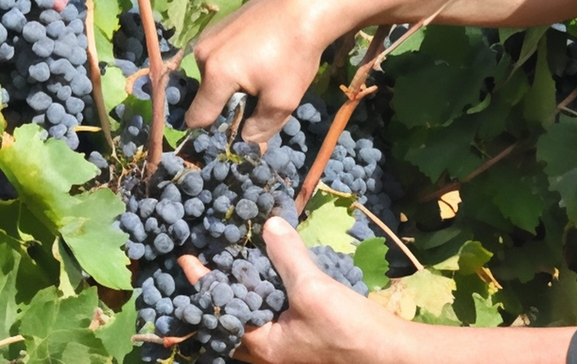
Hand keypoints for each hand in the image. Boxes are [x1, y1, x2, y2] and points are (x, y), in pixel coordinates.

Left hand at [180, 217, 408, 363]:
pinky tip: (275, 288)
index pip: (219, 310)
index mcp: (261, 346)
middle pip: (229, 327)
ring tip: (234, 276)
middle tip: (205, 270)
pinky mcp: (307, 346)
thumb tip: (268, 225)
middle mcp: (269, 355)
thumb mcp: (313, 289)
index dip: (201, 282)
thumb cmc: (347, 331)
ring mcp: (288, 353)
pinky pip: (274, 325)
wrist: (390, 357)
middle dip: (215, 300)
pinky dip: (266, 304)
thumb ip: (288, 256)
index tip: (186, 258)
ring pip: (252, 328)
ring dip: (242, 302)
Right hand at [184, 0, 342, 141]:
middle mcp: (203, 52)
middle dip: (228, 102)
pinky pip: (220, 55)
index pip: (197, 117)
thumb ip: (259, 128)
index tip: (235, 129)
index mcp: (215, 74)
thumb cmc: (294, 53)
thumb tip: (246, 142)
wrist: (308, 3)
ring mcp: (210, 34)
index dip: (213, 131)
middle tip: (259, 96)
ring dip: (232, 81)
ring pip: (214, 73)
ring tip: (265, 71)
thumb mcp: (282, 100)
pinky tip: (261, 54)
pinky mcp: (220, 23)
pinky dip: (235, 61)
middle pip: (206, 94)